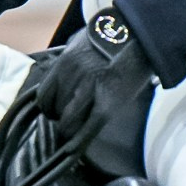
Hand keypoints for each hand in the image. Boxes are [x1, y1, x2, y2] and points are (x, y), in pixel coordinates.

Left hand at [34, 10, 155, 135]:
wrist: (142, 34)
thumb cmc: (114, 37)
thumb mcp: (82, 43)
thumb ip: (69, 62)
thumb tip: (61, 77)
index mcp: (64, 63)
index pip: (43, 96)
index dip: (48, 107)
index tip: (54, 110)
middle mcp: (72, 77)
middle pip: (53, 111)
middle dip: (59, 118)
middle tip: (68, 120)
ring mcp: (90, 91)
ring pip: (67, 123)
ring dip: (69, 130)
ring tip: (75, 130)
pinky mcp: (108, 104)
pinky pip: (88, 129)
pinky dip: (79, 142)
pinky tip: (72, 151)